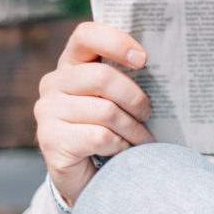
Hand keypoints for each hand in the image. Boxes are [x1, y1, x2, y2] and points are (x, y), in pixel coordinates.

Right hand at [34, 22, 154, 204]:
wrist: (90, 178)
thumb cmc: (111, 129)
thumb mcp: (118, 98)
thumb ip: (126, 77)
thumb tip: (165, 65)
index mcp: (71, 64)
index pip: (86, 35)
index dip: (116, 42)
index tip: (143, 60)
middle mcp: (54, 83)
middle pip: (102, 76)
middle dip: (134, 97)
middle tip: (147, 113)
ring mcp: (47, 111)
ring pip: (105, 110)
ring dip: (132, 128)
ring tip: (140, 139)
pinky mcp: (50, 140)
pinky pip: (100, 136)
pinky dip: (120, 145)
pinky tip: (122, 151)